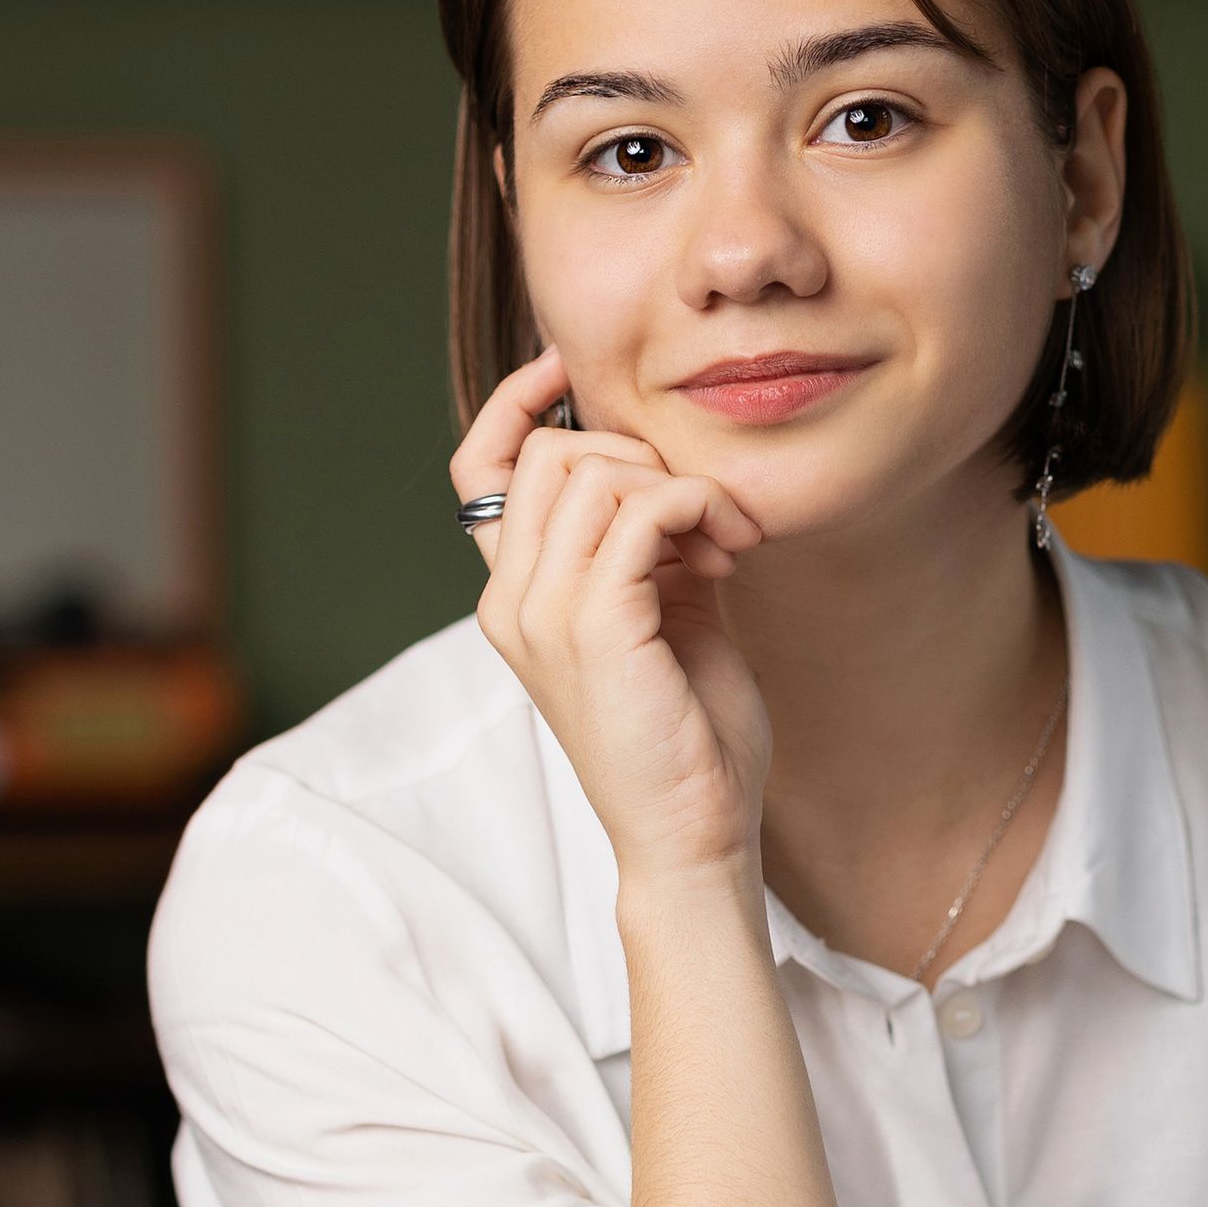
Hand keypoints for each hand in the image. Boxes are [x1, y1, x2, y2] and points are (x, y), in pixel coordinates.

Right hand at [454, 347, 769, 894]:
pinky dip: (695, 509)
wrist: (693, 834)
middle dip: (637, 453)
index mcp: (515, 598)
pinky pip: (640, 512)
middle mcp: (511, 602)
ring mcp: (544, 615)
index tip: (572, 372)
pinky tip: (727, 554)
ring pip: (593, 471)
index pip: (479, 469)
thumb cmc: (686, 736)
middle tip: (705, 513)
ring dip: (679, 485)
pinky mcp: (595, 628)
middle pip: (544, 450)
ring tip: (726, 542)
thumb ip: (648, 546)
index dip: (516, 402)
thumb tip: (671, 476)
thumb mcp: (663, 617)